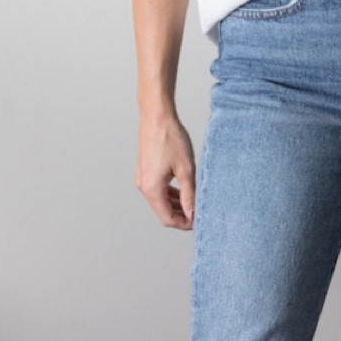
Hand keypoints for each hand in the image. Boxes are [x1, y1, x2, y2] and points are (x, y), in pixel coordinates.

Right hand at [136, 109, 195, 227]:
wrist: (157, 116)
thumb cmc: (171, 138)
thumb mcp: (186, 169)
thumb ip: (189, 195)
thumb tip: (192, 214)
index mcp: (152, 189)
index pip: (167, 218)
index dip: (183, 223)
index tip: (198, 222)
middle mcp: (143, 186)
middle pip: (162, 211)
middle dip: (181, 215)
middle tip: (199, 213)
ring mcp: (142, 178)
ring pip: (160, 200)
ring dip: (175, 204)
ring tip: (193, 202)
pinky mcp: (144, 170)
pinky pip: (157, 189)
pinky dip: (169, 193)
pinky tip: (183, 190)